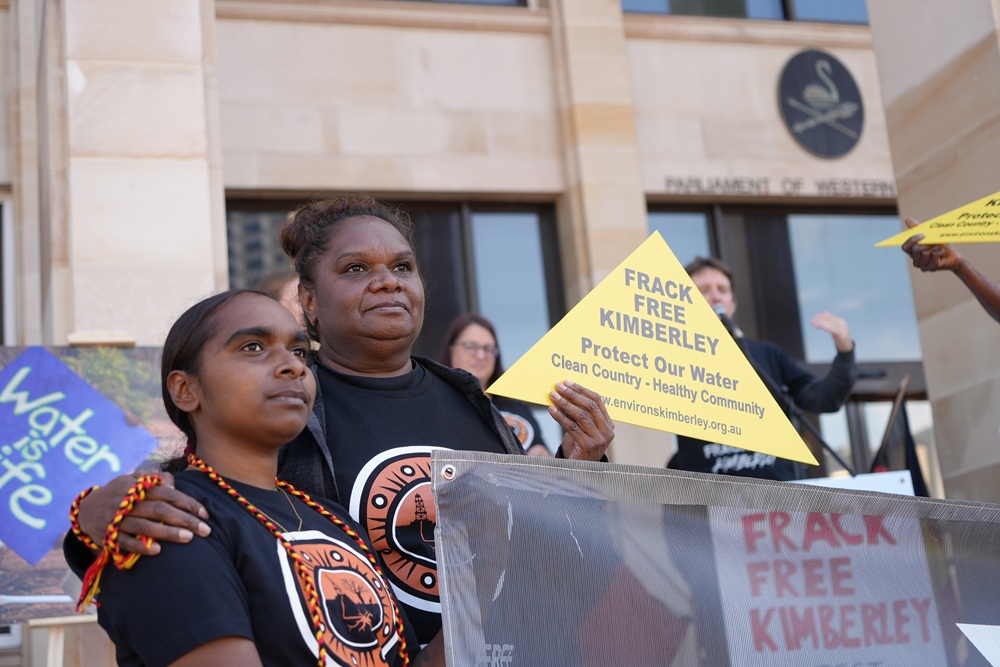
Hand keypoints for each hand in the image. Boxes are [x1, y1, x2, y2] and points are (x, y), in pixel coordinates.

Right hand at [77, 472, 210, 554]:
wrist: (85, 509)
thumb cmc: (120, 493)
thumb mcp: (134, 479)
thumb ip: (155, 479)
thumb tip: (174, 485)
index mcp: (136, 486)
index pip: (167, 493)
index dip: (187, 502)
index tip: (204, 514)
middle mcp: (126, 501)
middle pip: (159, 510)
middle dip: (184, 520)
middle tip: (205, 530)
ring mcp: (116, 519)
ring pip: (145, 526)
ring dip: (167, 533)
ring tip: (188, 538)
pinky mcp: (107, 535)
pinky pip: (125, 542)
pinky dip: (141, 547)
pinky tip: (158, 551)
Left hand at [549, 381, 613, 460]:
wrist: (582, 469)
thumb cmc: (581, 446)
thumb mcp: (585, 429)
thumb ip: (580, 414)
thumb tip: (563, 394)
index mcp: (608, 423)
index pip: (597, 401)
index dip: (582, 390)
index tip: (568, 382)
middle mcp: (607, 431)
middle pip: (589, 406)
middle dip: (573, 394)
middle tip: (559, 386)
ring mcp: (599, 439)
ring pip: (581, 416)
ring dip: (565, 404)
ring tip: (553, 396)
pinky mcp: (588, 446)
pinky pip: (572, 427)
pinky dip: (560, 417)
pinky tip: (552, 410)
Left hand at [810, 310, 852, 352]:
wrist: (847, 346)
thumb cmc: (840, 336)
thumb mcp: (834, 327)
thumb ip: (830, 320)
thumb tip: (824, 311)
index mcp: (840, 321)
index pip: (829, 317)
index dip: (821, 316)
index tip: (814, 317)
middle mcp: (842, 323)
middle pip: (830, 320)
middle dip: (820, 320)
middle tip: (812, 321)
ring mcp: (843, 329)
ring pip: (831, 324)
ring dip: (821, 323)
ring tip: (814, 324)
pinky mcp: (843, 335)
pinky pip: (834, 329)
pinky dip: (827, 327)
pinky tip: (822, 327)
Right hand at [901, 217, 963, 271]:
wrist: (953, 256)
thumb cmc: (940, 246)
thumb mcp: (929, 235)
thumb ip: (918, 228)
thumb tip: (907, 219)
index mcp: (913, 252)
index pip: (905, 247)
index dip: (912, 240)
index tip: (923, 234)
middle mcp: (916, 260)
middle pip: (915, 250)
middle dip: (926, 244)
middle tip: (934, 241)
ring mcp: (923, 265)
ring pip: (924, 254)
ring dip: (934, 248)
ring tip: (939, 247)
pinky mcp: (931, 268)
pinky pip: (933, 258)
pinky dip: (939, 252)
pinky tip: (942, 252)